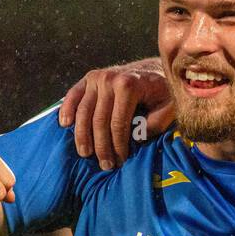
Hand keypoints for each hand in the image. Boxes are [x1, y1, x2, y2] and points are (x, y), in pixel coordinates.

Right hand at [59, 59, 174, 169]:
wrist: (154, 70)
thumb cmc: (163, 93)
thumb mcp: (169, 107)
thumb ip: (157, 122)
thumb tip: (137, 138)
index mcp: (128, 85)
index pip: (118, 123)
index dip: (118, 145)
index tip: (120, 162)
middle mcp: (109, 79)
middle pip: (99, 120)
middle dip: (101, 146)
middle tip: (105, 165)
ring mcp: (96, 77)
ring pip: (83, 111)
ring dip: (82, 135)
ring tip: (85, 154)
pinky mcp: (89, 78)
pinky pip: (73, 95)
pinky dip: (67, 109)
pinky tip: (65, 125)